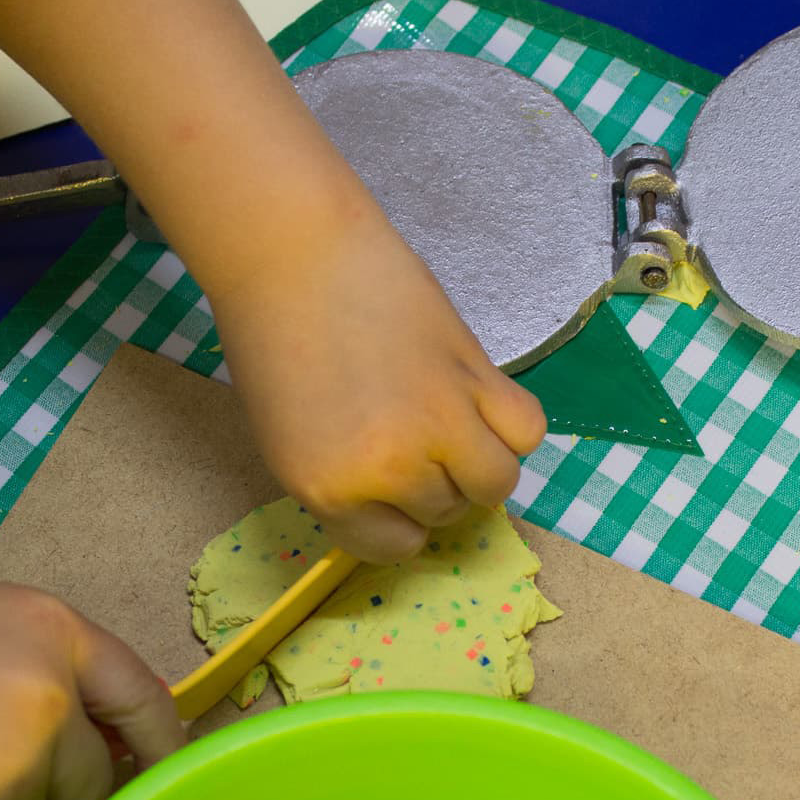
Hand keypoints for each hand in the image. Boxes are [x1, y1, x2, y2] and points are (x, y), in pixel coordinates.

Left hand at [211, 208, 546, 563]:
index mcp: (328, 491)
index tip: (391, 488)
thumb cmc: (274, 336)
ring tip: (454, 426)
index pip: (393, 547)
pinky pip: (525, 432)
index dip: (396, 518)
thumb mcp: (290, 438)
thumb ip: (344, 481)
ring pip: (494, 483)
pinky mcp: (474, 376)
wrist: (292, 253)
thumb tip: (399, 503)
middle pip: (443, 511)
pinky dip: (511, 427)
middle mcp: (387, 470)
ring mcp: (437, 424)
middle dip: (432, 482)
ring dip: (478, 464)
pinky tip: (483, 403)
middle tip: (411, 433)